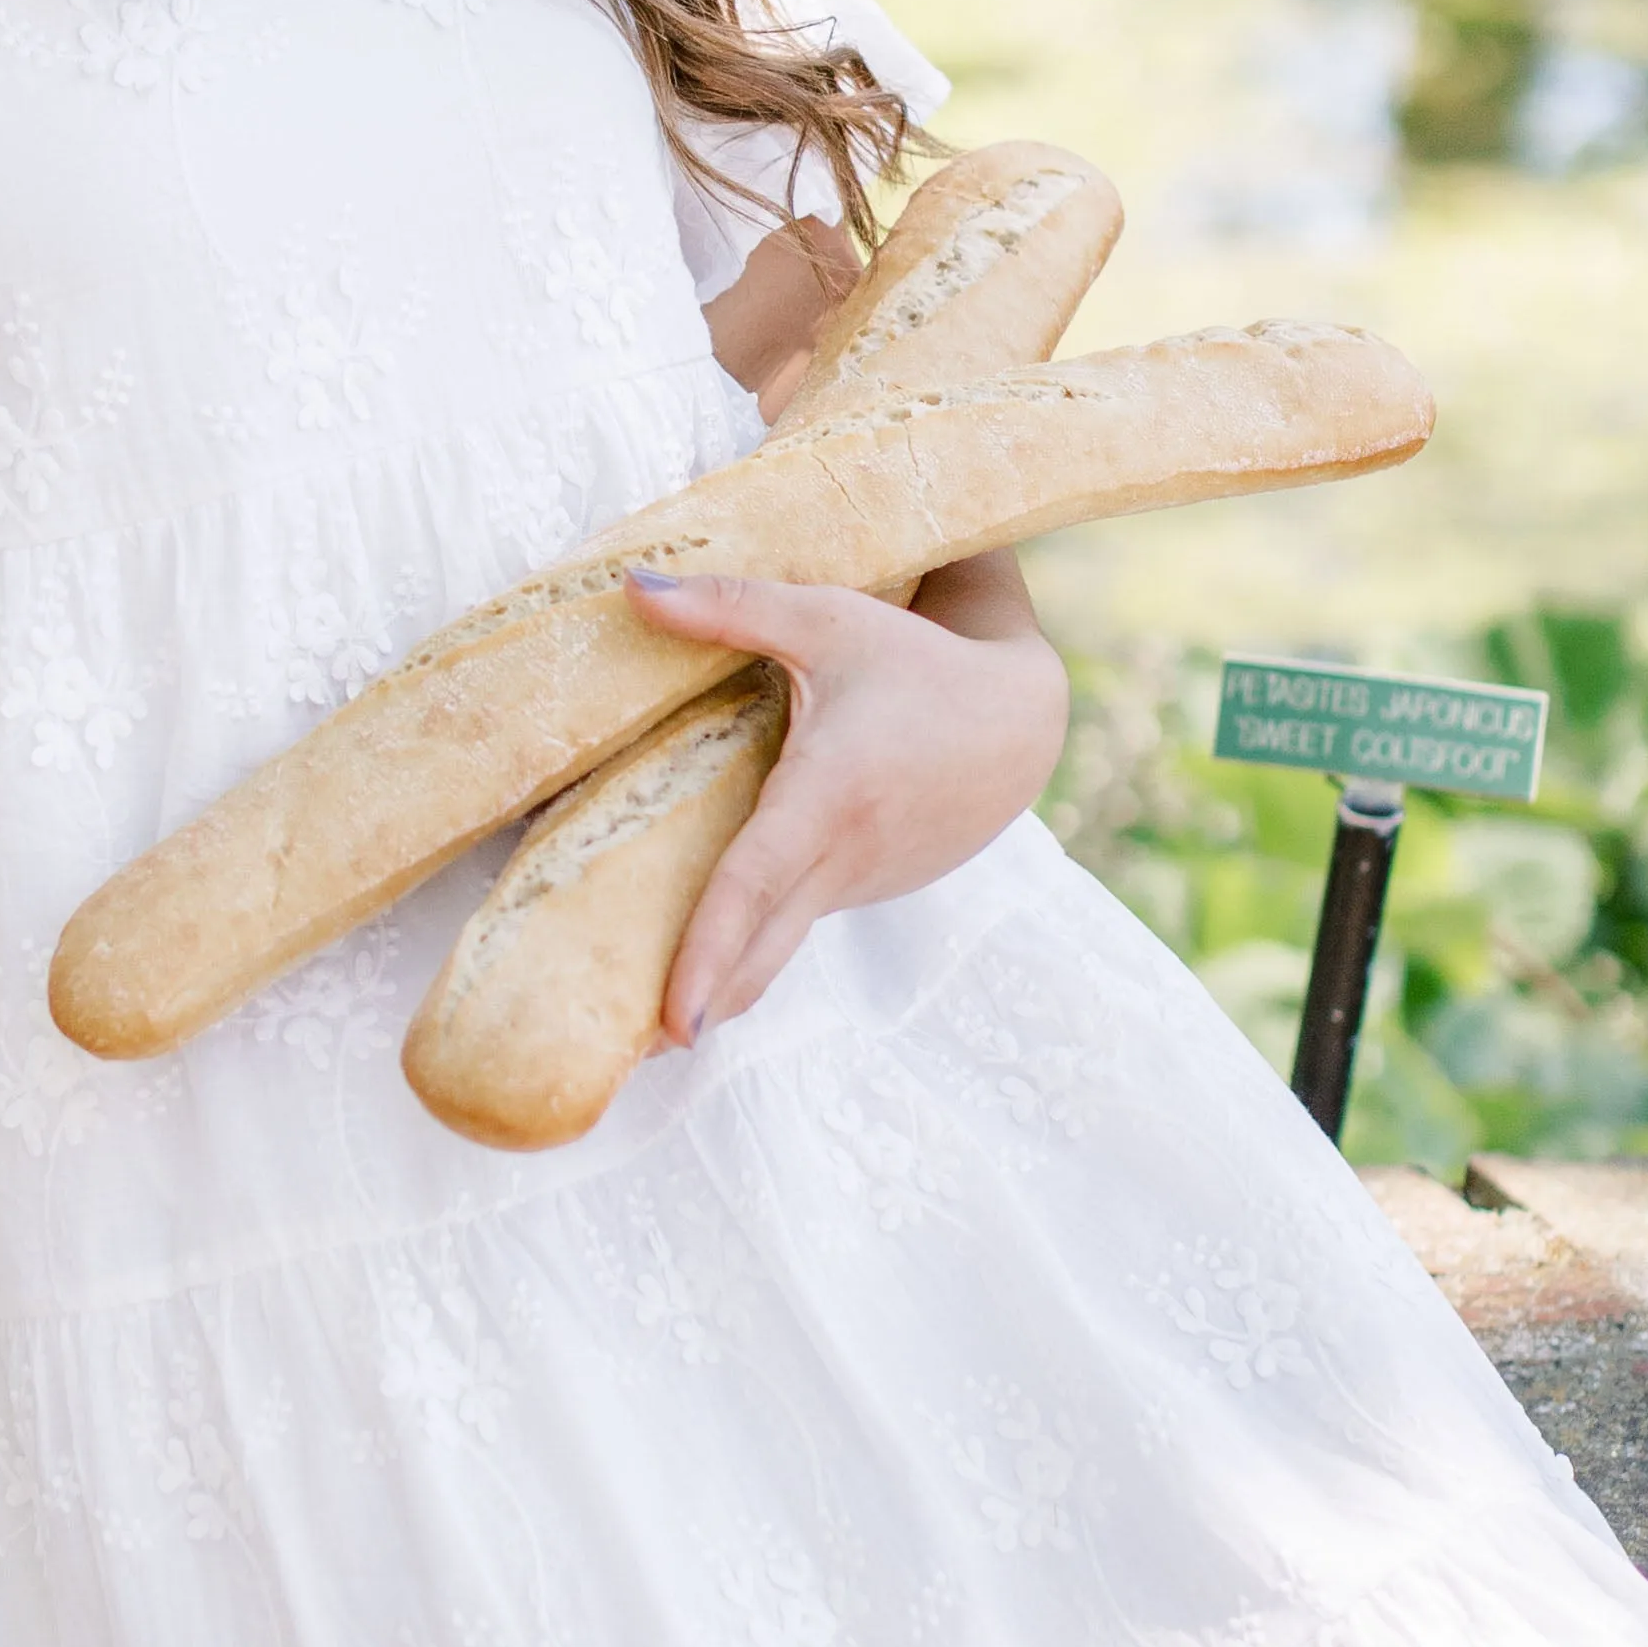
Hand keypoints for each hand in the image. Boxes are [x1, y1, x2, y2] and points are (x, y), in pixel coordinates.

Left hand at [622, 561, 1067, 1041]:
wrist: (1020, 721)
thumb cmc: (916, 662)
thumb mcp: (828, 619)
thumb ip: (729, 607)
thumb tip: (628, 589)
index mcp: (829, 796)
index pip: (754, 886)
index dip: (707, 951)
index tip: (673, 1017)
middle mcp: (845, 857)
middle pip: (760, 951)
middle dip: (698, 1004)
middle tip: (627, 1057)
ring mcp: (860, 886)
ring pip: (776, 945)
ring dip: (719, 983)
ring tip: (640, 1025)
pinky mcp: (865, 892)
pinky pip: (797, 924)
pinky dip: (751, 950)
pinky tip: (704, 966)